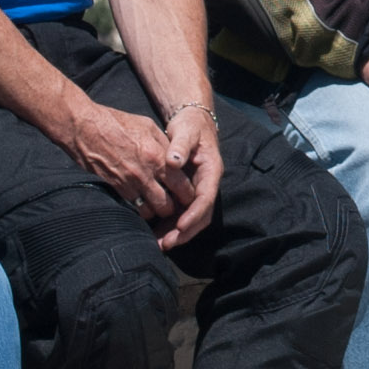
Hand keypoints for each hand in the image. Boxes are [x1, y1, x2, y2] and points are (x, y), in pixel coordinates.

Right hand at [56, 94, 188, 231]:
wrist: (85, 127)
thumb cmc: (117, 122)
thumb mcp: (148, 126)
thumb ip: (164, 144)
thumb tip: (176, 158)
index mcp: (158, 155)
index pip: (182, 184)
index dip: (188, 194)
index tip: (188, 196)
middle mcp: (146, 172)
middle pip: (168, 204)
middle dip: (173, 208)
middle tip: (175, 206)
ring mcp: (130, 182)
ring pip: (151, 210)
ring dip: (156, 211)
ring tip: (158, 207)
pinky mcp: (116, 188)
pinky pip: (134, 207)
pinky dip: (140, 209)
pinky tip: (142, 204)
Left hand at [156, 95, 225, 250]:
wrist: (191, 123)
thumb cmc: (190, 126)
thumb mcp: (186, 131)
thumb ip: (180, 145)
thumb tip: (174, 162)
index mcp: (211, 171)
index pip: (206, 198)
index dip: (194, 214)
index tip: (180, 226)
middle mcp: (206, 185)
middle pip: (201, 215)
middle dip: (185, 232)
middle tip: (166, 244)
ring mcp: (197, 190)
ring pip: (191, 219)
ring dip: (177, 234)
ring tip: (158, 245)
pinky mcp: (187, 193)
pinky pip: (181, 213)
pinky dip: (170, 226)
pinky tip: (156, 234)